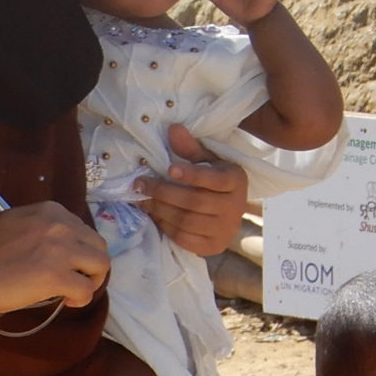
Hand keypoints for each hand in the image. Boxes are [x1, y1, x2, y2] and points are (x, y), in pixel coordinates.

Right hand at [0, 201, 106, 313]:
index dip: (80, 249)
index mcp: (51, 210)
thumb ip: (42, 224)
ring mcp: (60, 250)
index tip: (66, 262)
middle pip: (98, 245)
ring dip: (92, 280)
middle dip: (91, 264)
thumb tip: (63, 240)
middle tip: (76, 278)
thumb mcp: (16, 221)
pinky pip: (87, 289)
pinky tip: (67, 301)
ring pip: (101, 265)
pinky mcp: (57, 276)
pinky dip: (81, 298)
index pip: (84, 228)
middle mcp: (60, 225)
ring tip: (74, 290)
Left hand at [138, 127, 249, 257]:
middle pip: (194, 202)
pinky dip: (165, 226)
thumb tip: (173, 129)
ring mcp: (225, 229)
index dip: (192, 174)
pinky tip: (153, 215)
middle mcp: (235, 206)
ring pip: (186, 221)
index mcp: (236, 181)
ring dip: (159, 210)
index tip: (169, 168)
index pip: (214, 179)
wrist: (230, 212)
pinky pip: (183, 238)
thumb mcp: (208, 162)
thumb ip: (190, 148)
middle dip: (163, 193)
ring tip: (142, 200)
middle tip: (140, 184)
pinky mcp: (213, 246)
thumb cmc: (215, 182)